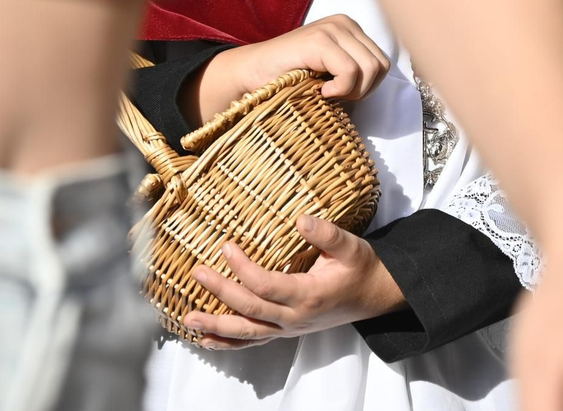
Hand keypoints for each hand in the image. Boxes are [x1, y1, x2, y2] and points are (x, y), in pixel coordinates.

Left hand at [184, 216, 405, 349]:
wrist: (374, 296)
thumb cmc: (361, 269)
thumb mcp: (352, 246)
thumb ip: (327, 234)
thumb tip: (301, 219)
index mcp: (309, 295)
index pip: (267, 285)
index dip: (243, 268)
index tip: (226, 247)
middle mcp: (295, 317)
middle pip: (250, 309)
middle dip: (221, 292)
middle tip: (198, 273)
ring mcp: (289, 329)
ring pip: (247, 333)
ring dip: (216, 327)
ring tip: (189, 319)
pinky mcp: (286, 331)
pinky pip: (253, 341)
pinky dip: (228, 343)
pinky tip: (207, 340)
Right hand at [189, 14, 389, 124]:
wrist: (250, 75)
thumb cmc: (291, 79)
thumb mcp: (330, 72)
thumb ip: (356, 71)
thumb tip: (383, 85)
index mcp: (351, 28)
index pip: (382, 63)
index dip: (366, 88)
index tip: (340, 93)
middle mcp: (345, 23)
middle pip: (381, 66)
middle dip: (361, 91)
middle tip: (333, 95)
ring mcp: (332, 28)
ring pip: (370, 69)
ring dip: (351, 91)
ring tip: (325, 92)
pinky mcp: (319, 40)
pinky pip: (351, 72)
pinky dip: (339, 90)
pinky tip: (319, 91)